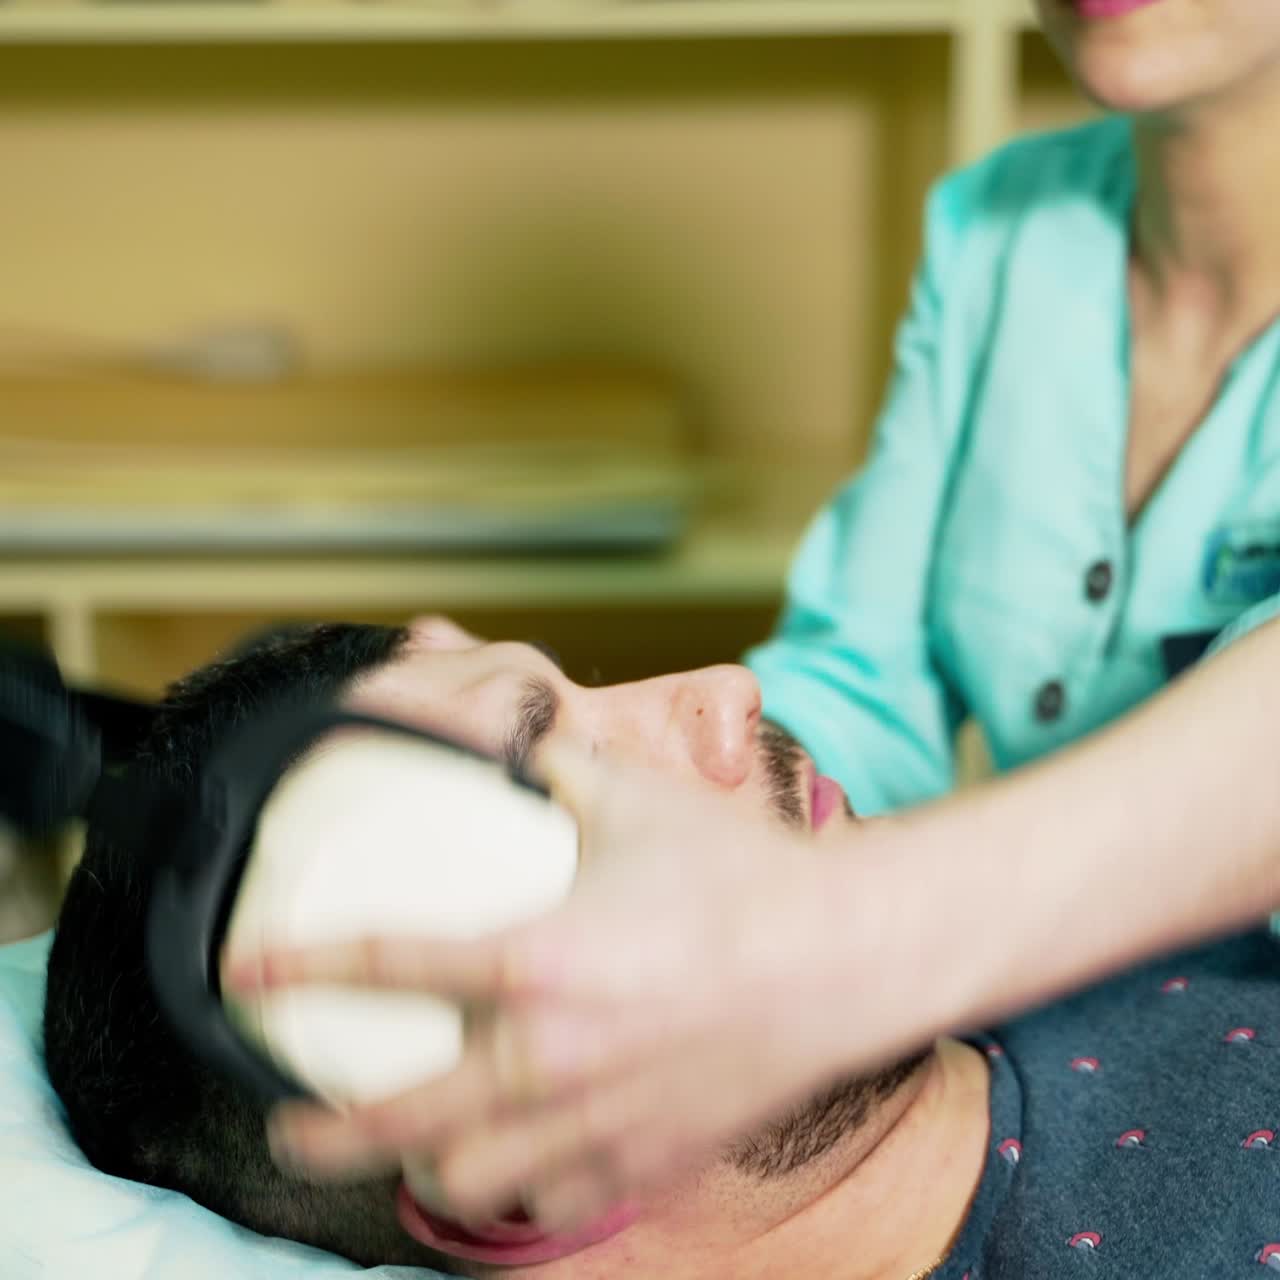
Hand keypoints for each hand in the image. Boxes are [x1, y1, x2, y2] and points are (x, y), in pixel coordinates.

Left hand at [224, 745, 868, 1231]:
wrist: (845, 957)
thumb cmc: (742, 875)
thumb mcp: (637, 797)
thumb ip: (560, 767)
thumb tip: (519, 741)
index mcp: (535, 956)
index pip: (385, 962)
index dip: (301, 969)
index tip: (247, 979)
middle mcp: (549, 1053)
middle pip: (398, 1117)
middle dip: (323, 1128)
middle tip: (285, 1123)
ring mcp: (596, 1119)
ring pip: (467, 1182)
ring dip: (420, 1170)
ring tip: (406, 1151)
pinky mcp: (646, 1160)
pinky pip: (553, 1207)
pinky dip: (517, 1195)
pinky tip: (511, 1169)